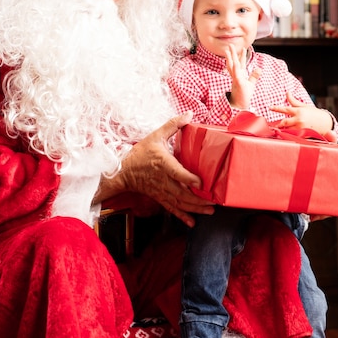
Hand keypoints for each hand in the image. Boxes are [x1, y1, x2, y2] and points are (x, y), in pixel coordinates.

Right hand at [96, 113, 214, 226]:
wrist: (122, 172)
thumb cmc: (140, 154)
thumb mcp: (156, 136)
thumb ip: (173, 125)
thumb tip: (189, 114)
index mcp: (163, 164)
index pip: (177, 172)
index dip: (188, 178)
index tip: (200, 183)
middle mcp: (163, 180)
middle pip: (182, 193)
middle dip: (199, 199)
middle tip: (214, 202)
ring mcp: (161, 191)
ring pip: (179, 203)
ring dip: (195, 209)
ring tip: (210, 211)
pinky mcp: (159, 198)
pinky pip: (171, 209)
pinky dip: (182, 217)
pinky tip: (192, 223)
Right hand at [225, 45, 260, 108]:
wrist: (240, 105)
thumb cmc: (244, 95)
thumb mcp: (251, 84)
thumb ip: (254, 76)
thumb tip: (259, 68)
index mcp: (240, 75)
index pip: (240, 63)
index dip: (242, 55)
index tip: (243, 48)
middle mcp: (237, 76)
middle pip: (234, 62)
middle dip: (232, 53)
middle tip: (229, 44)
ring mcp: (237, 79)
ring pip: (232, 67)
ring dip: (230, 59)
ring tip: (228, 51)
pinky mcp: (239, 84)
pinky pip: (236, 75)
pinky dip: (235, 69)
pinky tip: (235, 63)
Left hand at [270, 91, 333, 136]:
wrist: (326, 122)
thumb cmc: (314, 113)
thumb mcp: (304, 106)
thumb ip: (293, 101)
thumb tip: (287, 92)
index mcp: (298, 111)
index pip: (285, 109)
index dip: (276, 108)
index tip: (270, 107)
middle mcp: (299, 119)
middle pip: (284, 122)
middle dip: (279, 124)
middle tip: (275, 126)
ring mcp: (301, 127)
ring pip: (287, 129)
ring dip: (284, 130)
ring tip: (280, 131)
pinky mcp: (303, 134)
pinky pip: (293, 135)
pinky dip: (289, 135)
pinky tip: (287, 135)